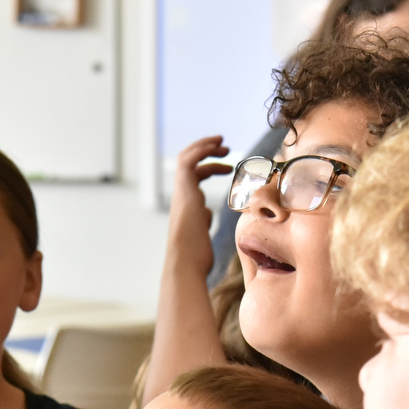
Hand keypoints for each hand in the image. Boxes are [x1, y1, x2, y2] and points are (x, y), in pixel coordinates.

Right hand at [167, 135, 231, 281]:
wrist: (186, 263)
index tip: (226, 165)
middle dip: (206, 151)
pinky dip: (202, 150)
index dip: (209, 167)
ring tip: (224, 145)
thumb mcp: (203, 233)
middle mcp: (181, 196)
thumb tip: (207, 212)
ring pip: (187, 159)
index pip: (194, 178)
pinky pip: (189, 161)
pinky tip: (219, 150)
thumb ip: (204, 220)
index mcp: (187, 205)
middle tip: (225, 147)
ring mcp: (182, 193)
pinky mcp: (185, 190)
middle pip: (188, 164)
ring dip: (205, 148)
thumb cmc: (196, 257)